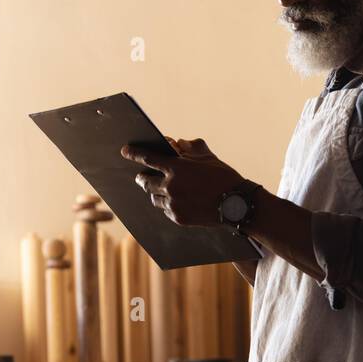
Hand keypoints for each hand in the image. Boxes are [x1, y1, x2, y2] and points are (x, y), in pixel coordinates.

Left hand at [120, 136, 244, 226]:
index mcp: (177, 167)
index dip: (134, 153)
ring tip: (162, 190)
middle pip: (145, 181)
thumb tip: (178, 143)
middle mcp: (171, 186)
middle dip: (143, 177)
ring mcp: (173, 204)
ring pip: (153, 197)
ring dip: (155, 192)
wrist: (237, 205)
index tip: (125, 151)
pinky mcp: (178, 218)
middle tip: (143, 176)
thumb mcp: (208, 157)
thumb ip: (190, 148)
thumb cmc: (224, 178)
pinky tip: (175, 202)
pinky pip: (165, 210)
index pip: (148, 158)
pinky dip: (167, 205)